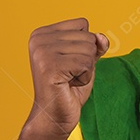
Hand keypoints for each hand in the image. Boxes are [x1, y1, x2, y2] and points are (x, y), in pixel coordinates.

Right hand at [24, 18, 108, 137]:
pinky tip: (68, 85)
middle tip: (69, 74)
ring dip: (86, 70)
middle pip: (88, 37)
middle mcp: (38, 39)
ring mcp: (42, 52)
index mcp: (43, 33)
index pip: (82, 24)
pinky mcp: (49, 67)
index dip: (85, 46)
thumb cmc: (70, 87)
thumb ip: (95, 44)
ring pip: (89, 50)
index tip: (69, 62)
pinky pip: (86, 64)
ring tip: (68, 79)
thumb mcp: (86, 60)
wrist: (55, 115)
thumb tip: (101, 37)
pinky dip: (84, 78)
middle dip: (87, 59)